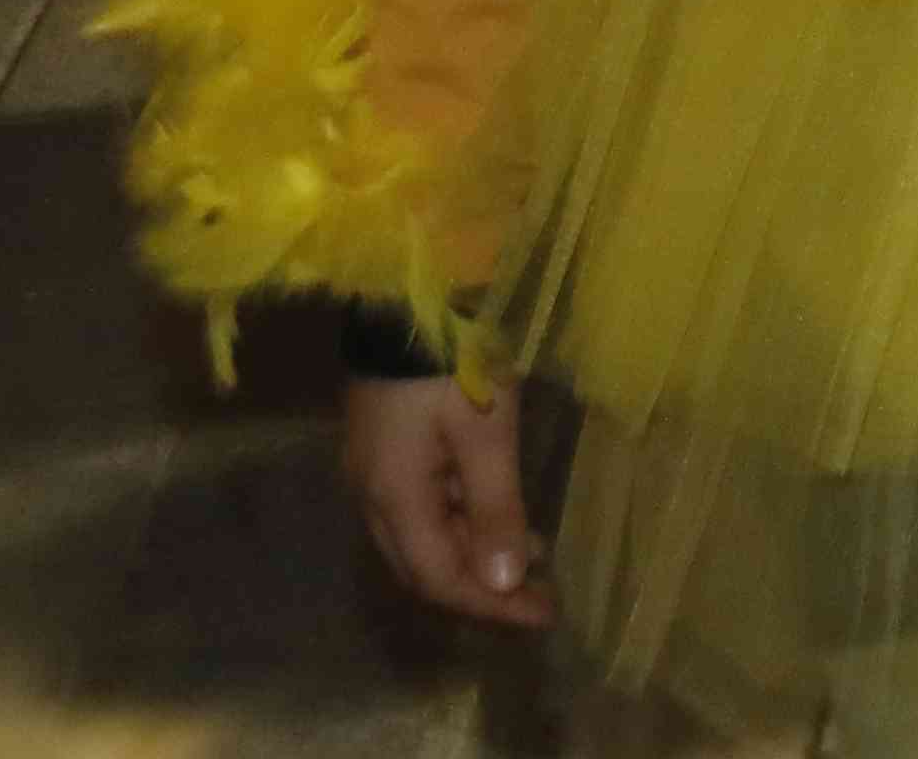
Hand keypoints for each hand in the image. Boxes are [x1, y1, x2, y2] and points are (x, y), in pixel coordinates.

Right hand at [339, 372, 550, 628]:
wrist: (404, 301)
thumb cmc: (451, 364)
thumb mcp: (486, 433)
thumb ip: (495, 508)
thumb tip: (506, 580)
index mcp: (393, 500)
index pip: (440, 578)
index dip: (491, 604)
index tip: (544, 616)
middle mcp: (373, 500)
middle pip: (425, 568)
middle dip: (484, 590)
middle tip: (541, 600)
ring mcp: (375, 476)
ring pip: (423, 541)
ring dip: (476, 556)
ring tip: (536, 562)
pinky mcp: (386, 454)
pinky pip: (423, 510)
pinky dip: (463, 525)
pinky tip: (503, 519)